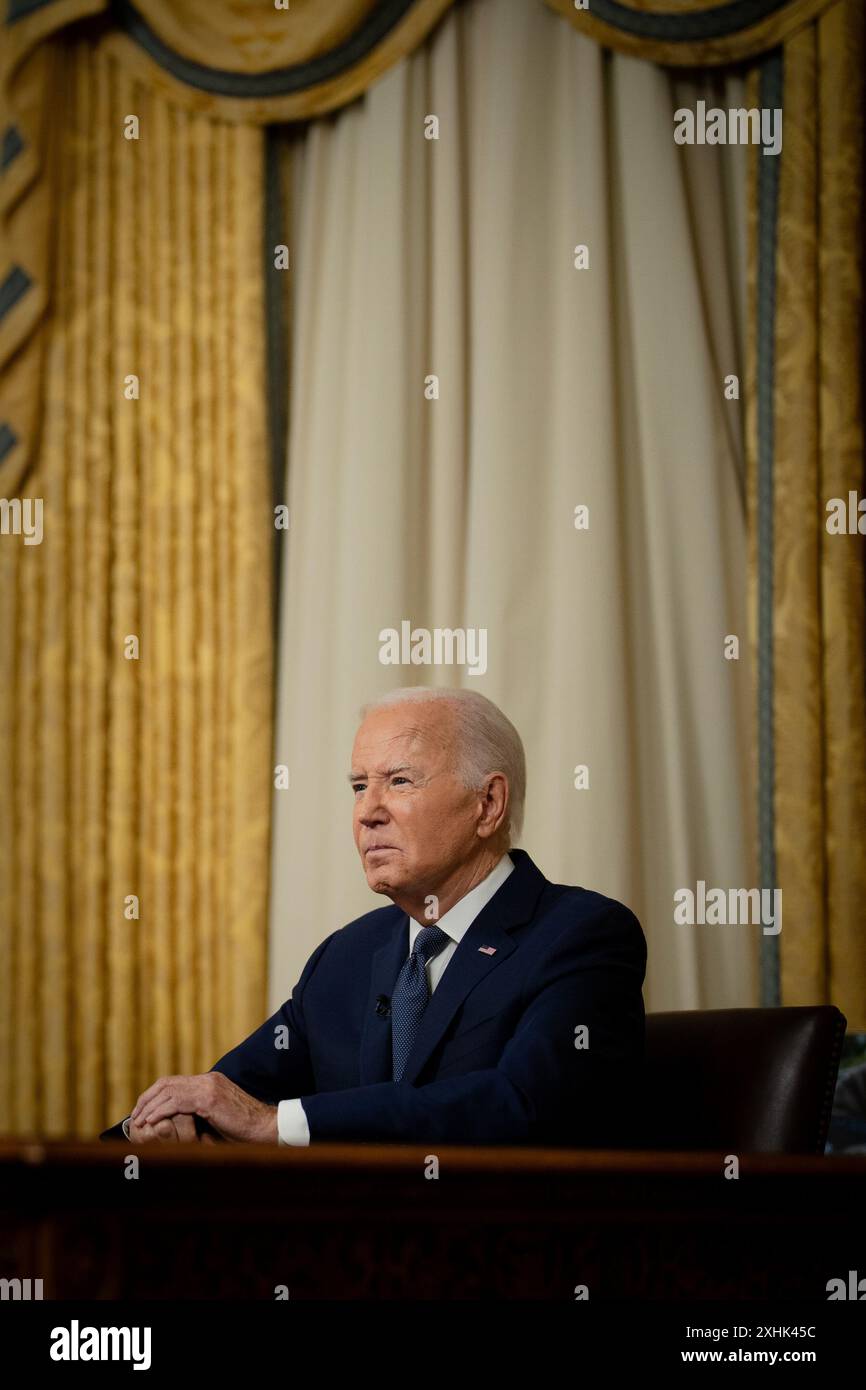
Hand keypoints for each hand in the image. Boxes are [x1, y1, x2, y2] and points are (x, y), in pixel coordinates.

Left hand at [131, 1073, 278, 1143]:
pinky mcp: (210, 1099)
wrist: (265, 1127)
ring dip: (150, 1106)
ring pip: (169, 1091)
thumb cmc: (244, 1128)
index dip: (154, 1094)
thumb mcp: (219, 1115)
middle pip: (167, 1083)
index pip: (174, 1082)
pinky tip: (152, 1121)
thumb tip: (179, 1120)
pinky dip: (161, 1111)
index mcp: (210, 1081)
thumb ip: (201, 1111)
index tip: (142, 1109)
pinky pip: (178, 1102)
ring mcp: (209, 1087)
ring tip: (139, 1121)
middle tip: (135, 1115)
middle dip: (147, 1099)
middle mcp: (208, 1079)